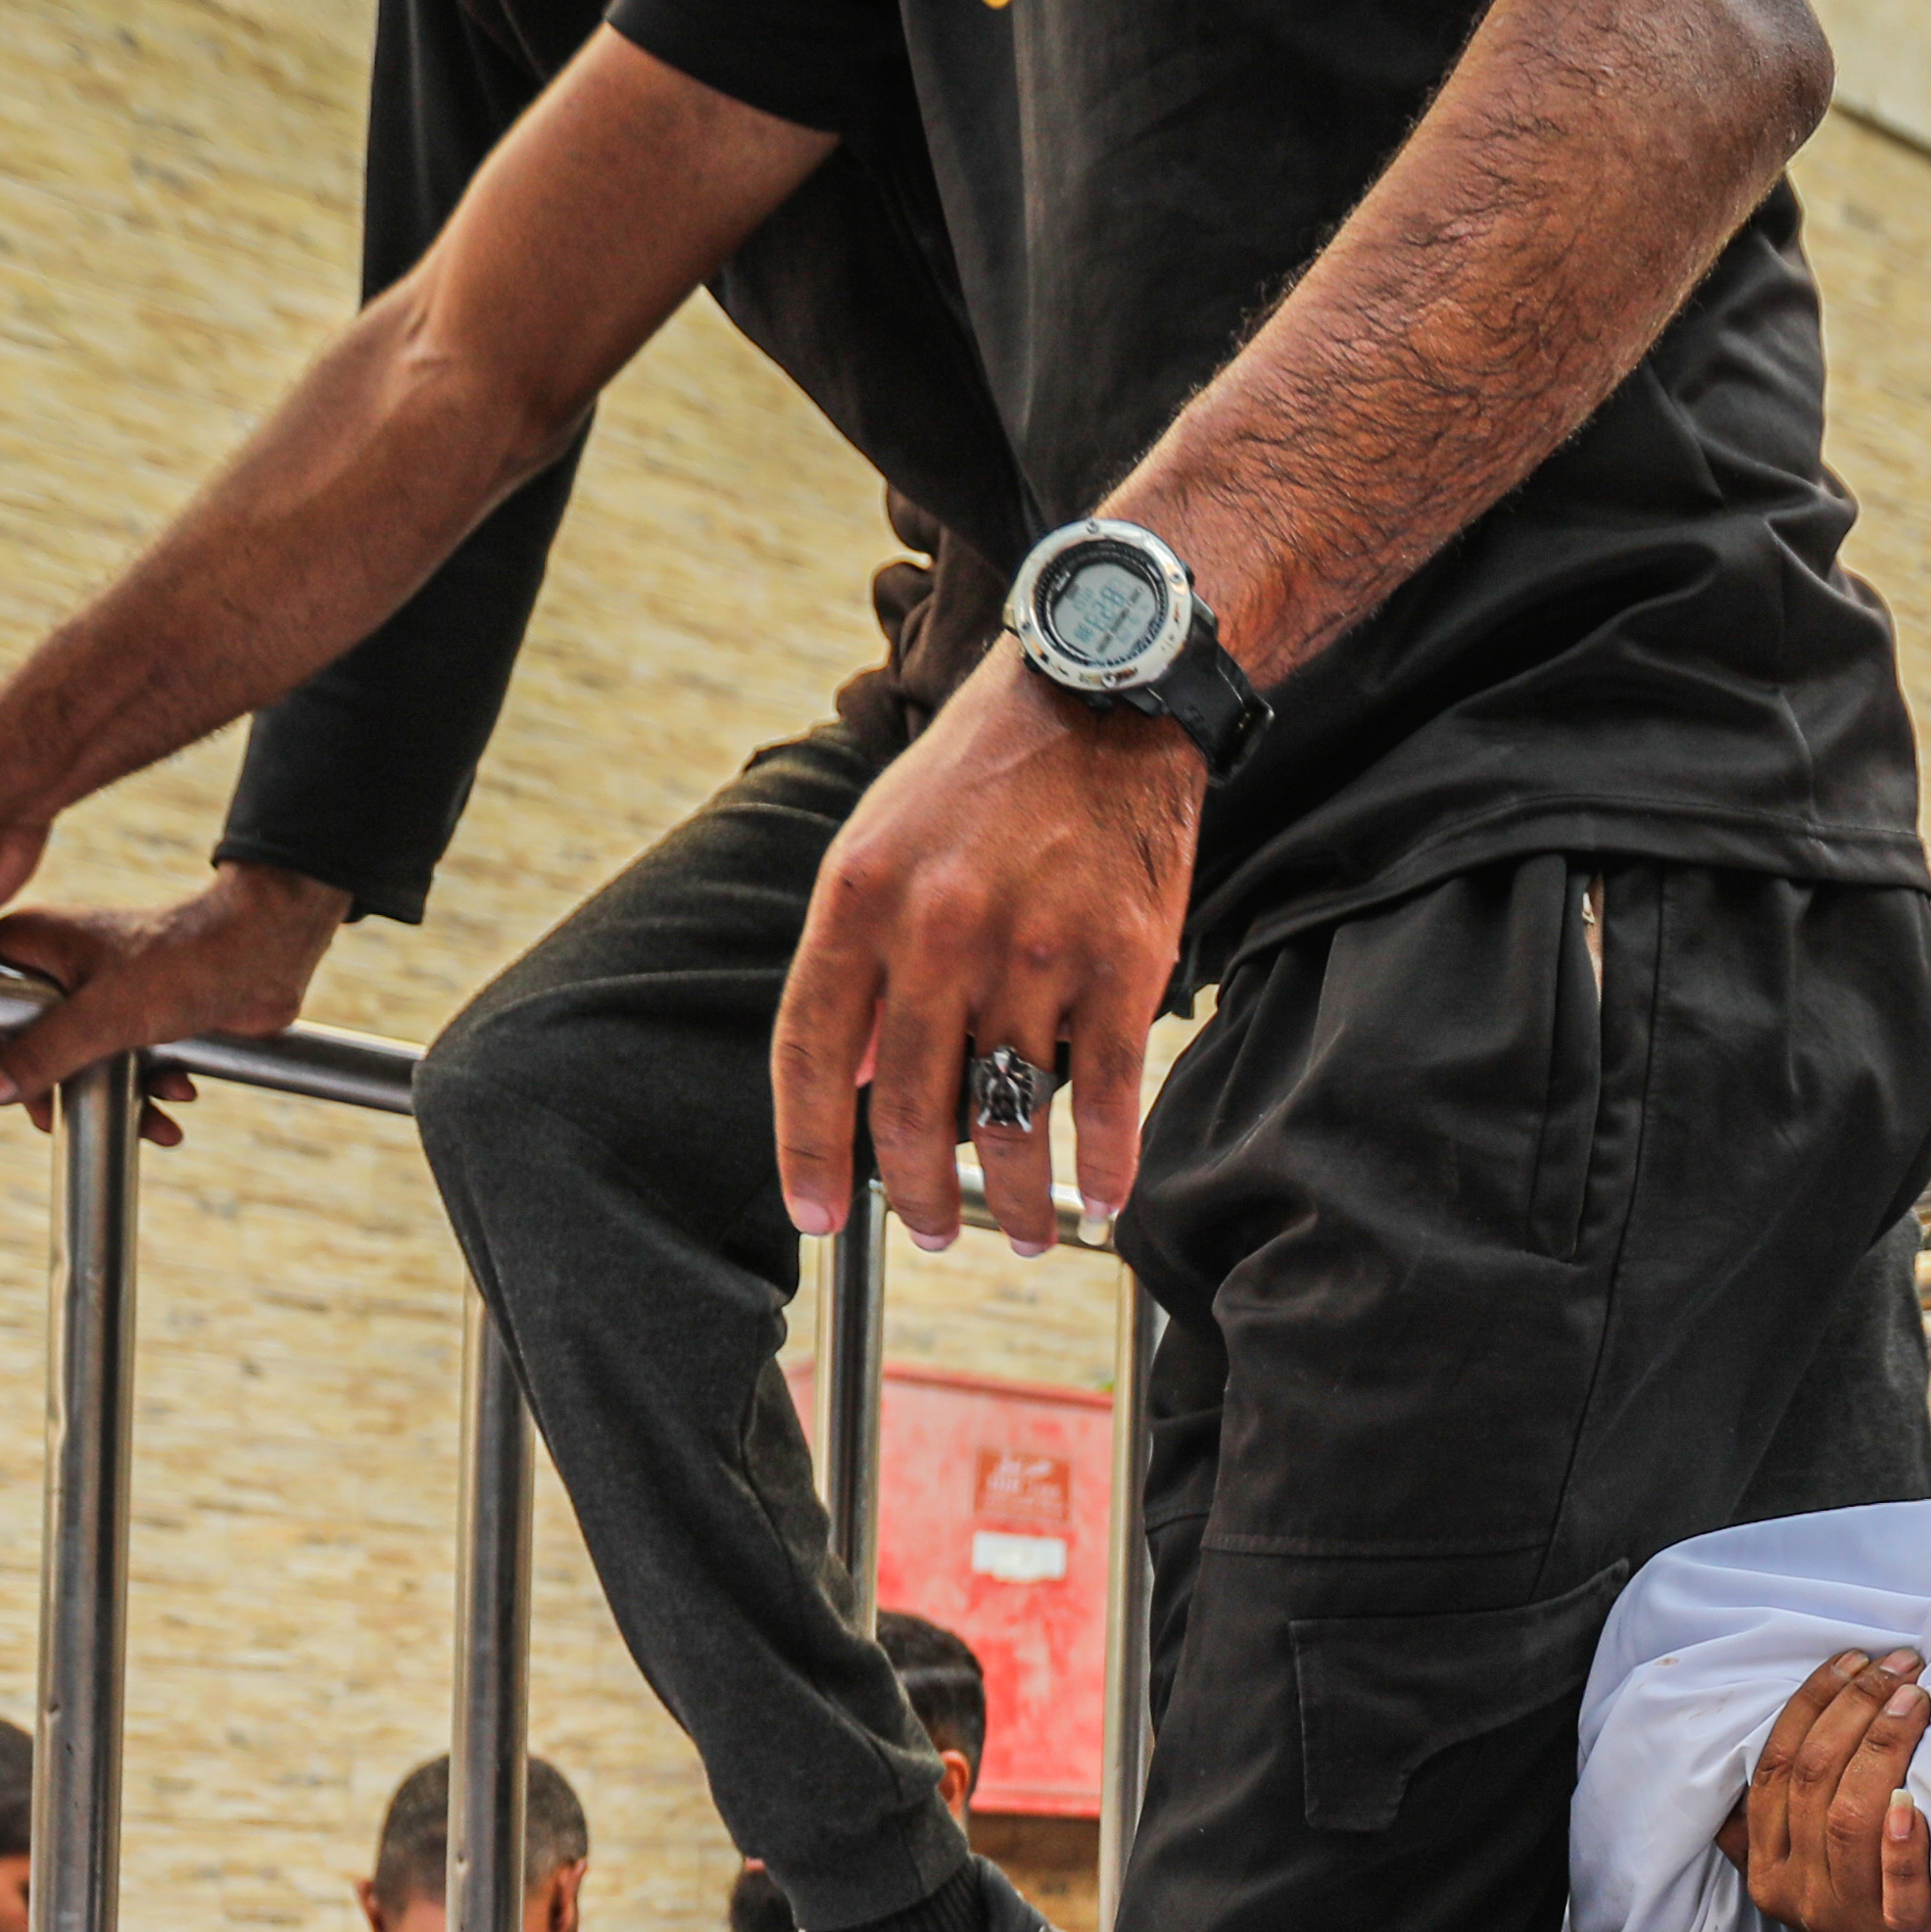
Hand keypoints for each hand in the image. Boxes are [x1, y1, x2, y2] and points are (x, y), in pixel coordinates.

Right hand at [0, 867, 350, 1148]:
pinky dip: (144, 1086)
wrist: (266, 954)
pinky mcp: (135, 1012)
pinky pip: (119, 1060)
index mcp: (33, 944)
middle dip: (49, 1085)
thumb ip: (44, 1053)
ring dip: (108, 1096)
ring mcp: (95, 989)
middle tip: (59, 1118)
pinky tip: (176, 1099)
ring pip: (74, 1056)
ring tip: (149, 1123)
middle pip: (19, 1036)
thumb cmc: (184, 964)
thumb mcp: (105, 1017)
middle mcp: (56, 964)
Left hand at [769, 660, 1195, 1257]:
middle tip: (931, 1234)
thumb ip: (861, 959)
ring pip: (1010, 1117)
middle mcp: (939, 930)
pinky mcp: (1122, 961)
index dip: (807, 1150)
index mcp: (861, 899)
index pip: (813, 1054)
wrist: (1103, 697)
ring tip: (1025, 1231)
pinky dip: (1103, 1165)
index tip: (816, 1215)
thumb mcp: (883, 842)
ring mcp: (1035, 950)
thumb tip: (856, 1081)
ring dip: (1016, 1200)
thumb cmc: (986, 776)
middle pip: (913, 1109)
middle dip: (918, 1197)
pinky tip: (1102, 1199)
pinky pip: (1108, 1095)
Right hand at [1736, 1649, 1930, 1931]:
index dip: (1812, 1705)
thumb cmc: (1864, 1897)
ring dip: (1884, 1749)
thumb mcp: (1802, 1865)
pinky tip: (1916, 1804)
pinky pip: (1898, 1892)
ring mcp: (1848, 1917)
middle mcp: (1798, 1891)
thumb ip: (1767, 1822)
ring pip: (1851, 1820)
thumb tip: (1732, 1759)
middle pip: (1814, 1781)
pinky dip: (1903, 1848)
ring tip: (1917, 1698)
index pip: (1775, 1769)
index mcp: (1766, 1867)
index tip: (1853, 1659)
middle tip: (1901, 1665)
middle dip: (1856, 1709)